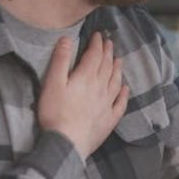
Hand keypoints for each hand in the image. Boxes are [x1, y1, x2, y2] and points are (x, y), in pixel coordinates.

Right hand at [37, 32, 129, 158]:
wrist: (67, 143)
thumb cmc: (55, 113)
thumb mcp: (52, 84)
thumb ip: (60, 61)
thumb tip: (67, 39)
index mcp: (86, 78)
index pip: (95, 56)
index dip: (97, 44)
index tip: (98, 35)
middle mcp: (100, 88)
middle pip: (107, 66)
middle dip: (108, 53)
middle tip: (110, 43)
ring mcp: (107, 104)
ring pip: (116, 82)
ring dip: (118, 69)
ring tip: (119, 60)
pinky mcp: (109, 120)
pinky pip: (120, 104)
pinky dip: (124, 94)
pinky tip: (126, 89)